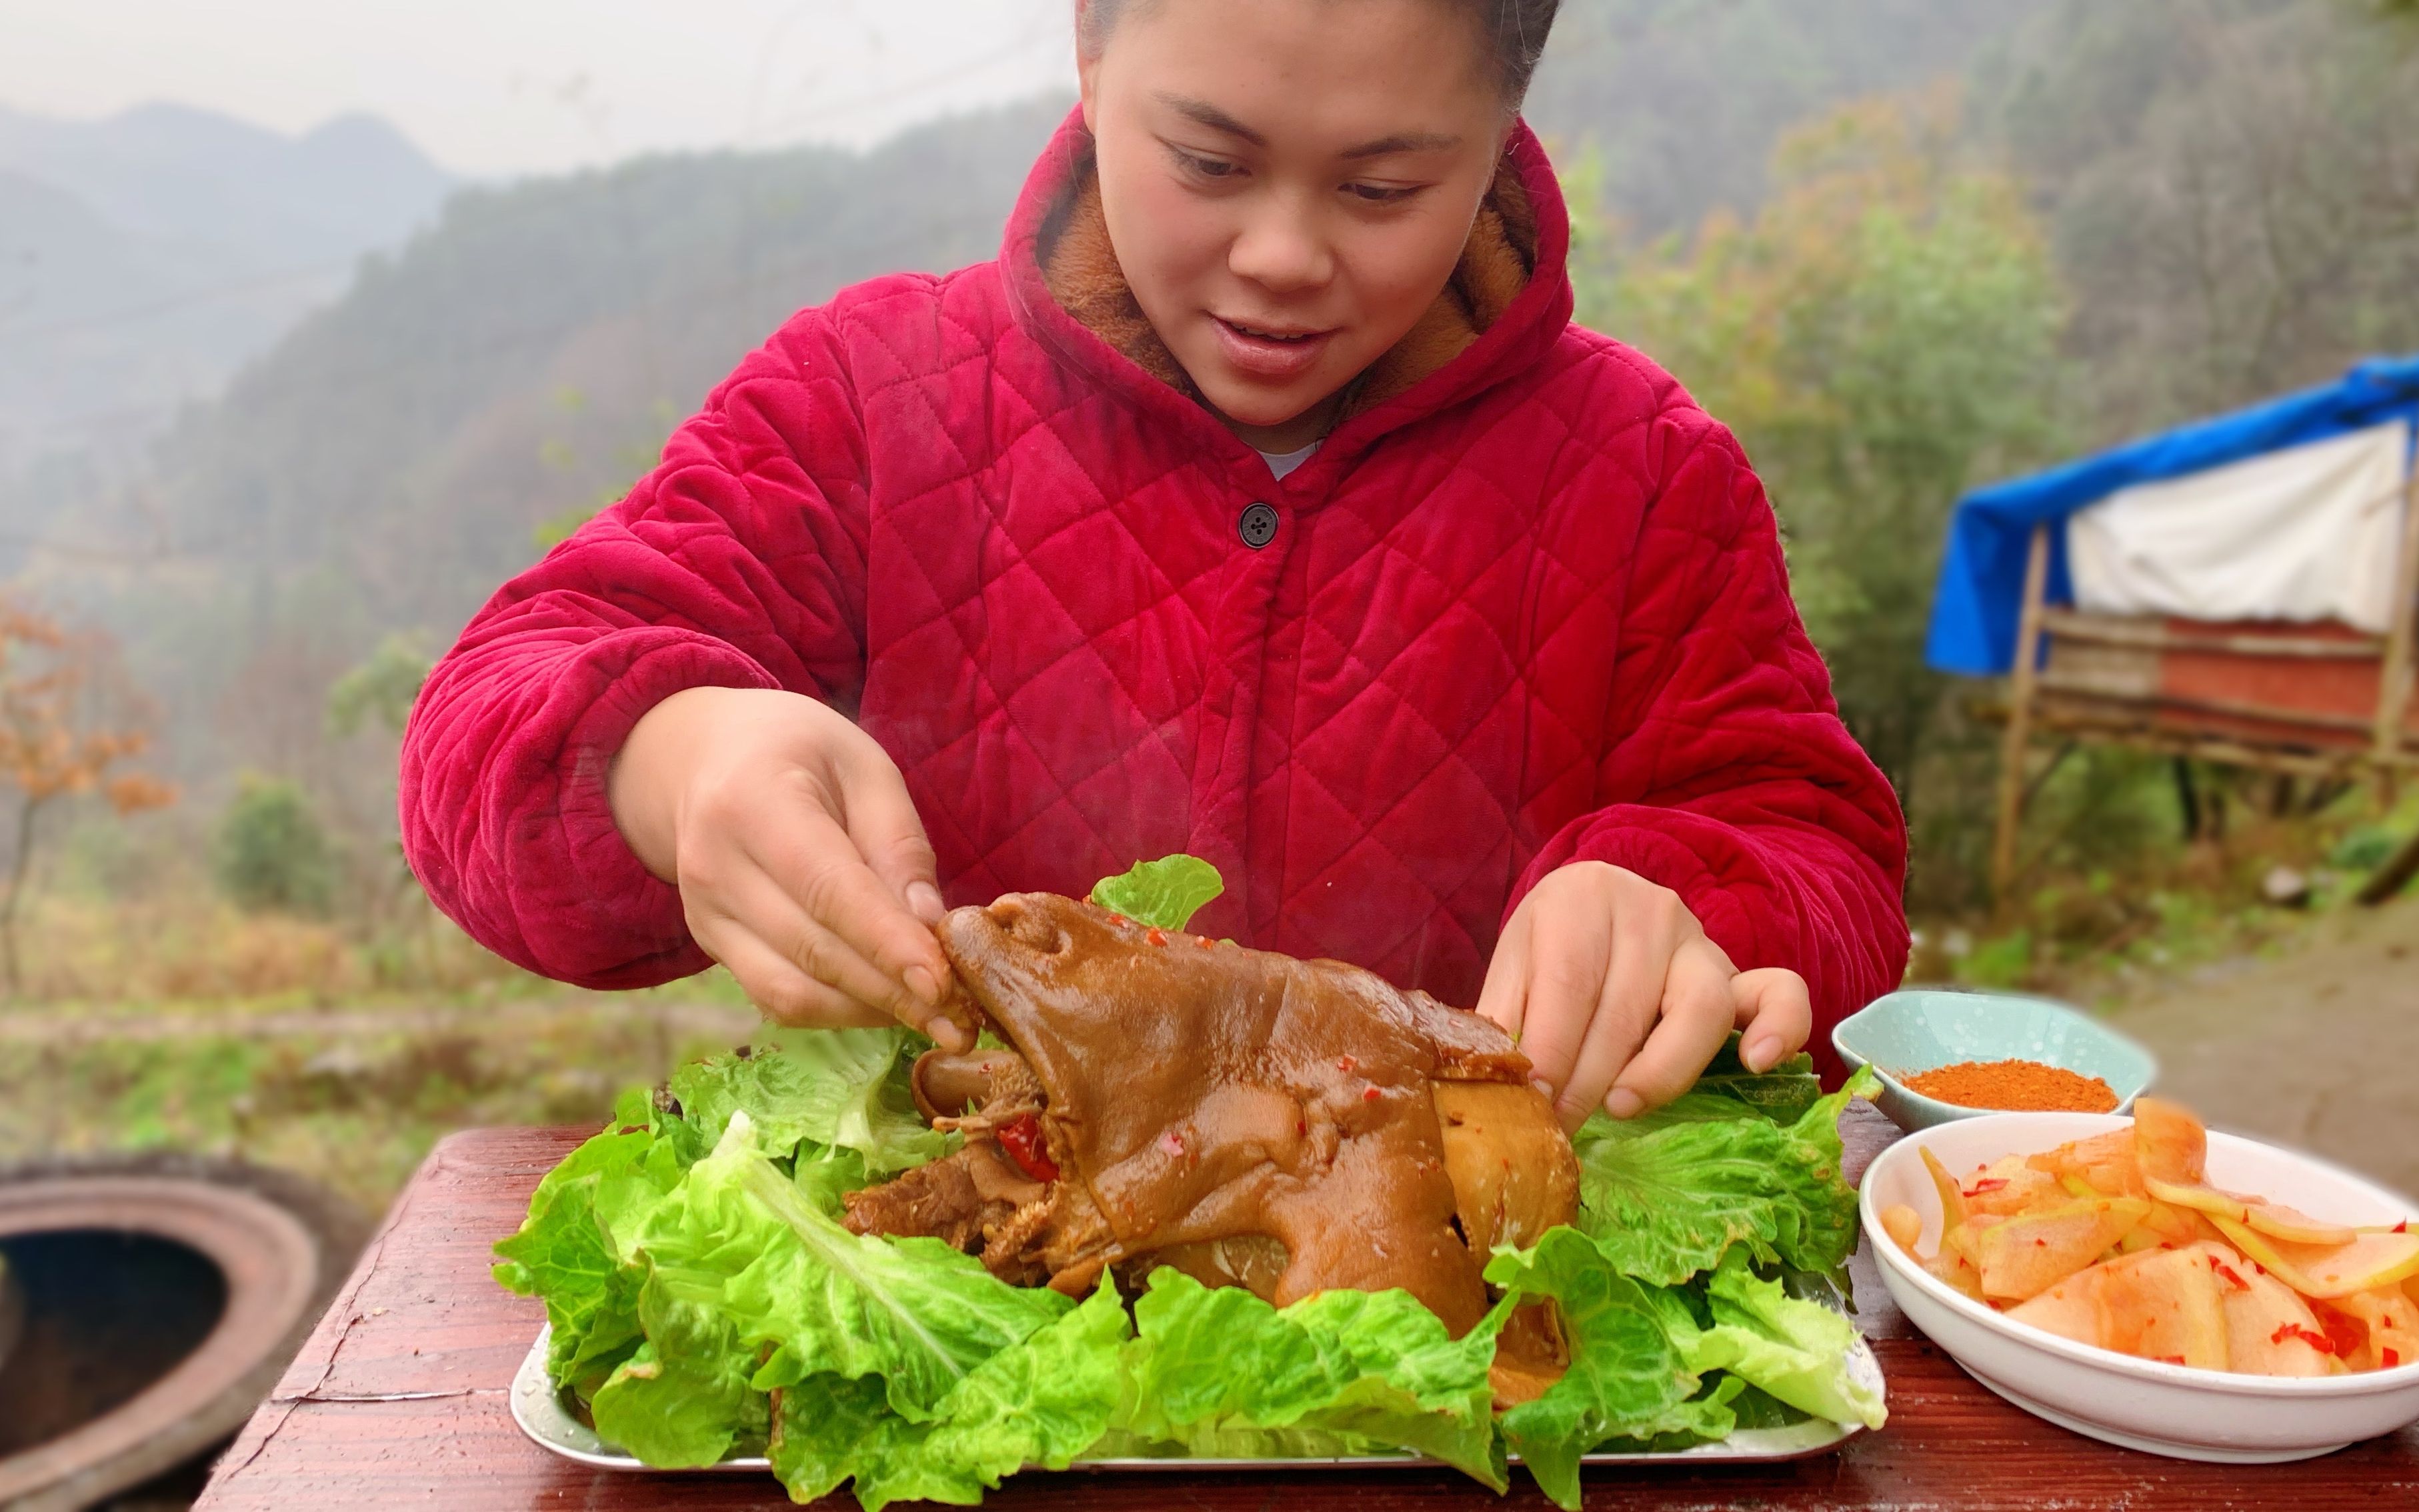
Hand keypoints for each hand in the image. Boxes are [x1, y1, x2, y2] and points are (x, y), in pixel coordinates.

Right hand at [607, 686, 967, 1048]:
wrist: (705, 757)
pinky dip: (837, 1010)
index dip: (886, 941)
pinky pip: (775, 997)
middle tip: (961, 1015)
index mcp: (752, 802)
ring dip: (867, 1011)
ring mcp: (705, 912)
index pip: (827, 888)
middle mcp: (715, 865)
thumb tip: (931, 924)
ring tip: (935, 1017)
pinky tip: (885, 1003)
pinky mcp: (711, 944)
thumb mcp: (863, 766)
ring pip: (790, 990)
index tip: (942, 981)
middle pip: (812, 949)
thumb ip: (898, 843)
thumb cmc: (798, 752)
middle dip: (891, 990)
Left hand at [1475, 862, 1810, 1131]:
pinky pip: (1778, 994)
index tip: (1533, 1101)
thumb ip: (1504, 1016)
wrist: (1596, 906)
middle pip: (1626, 1006)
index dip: (1550, 1049)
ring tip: (1620, 1107)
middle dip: (1590, 1079)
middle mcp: (1649, 909)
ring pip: (1697, 1010)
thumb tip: (1492, 1082)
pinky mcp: (1736, 973)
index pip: (1568, 982)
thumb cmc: (1550, 947)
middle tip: (1562, 1127)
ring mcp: (1699, 940)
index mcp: (1581, 896)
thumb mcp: (1515, 967)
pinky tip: (1755, 1065)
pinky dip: (1777, 1029)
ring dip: (1658, 1071)